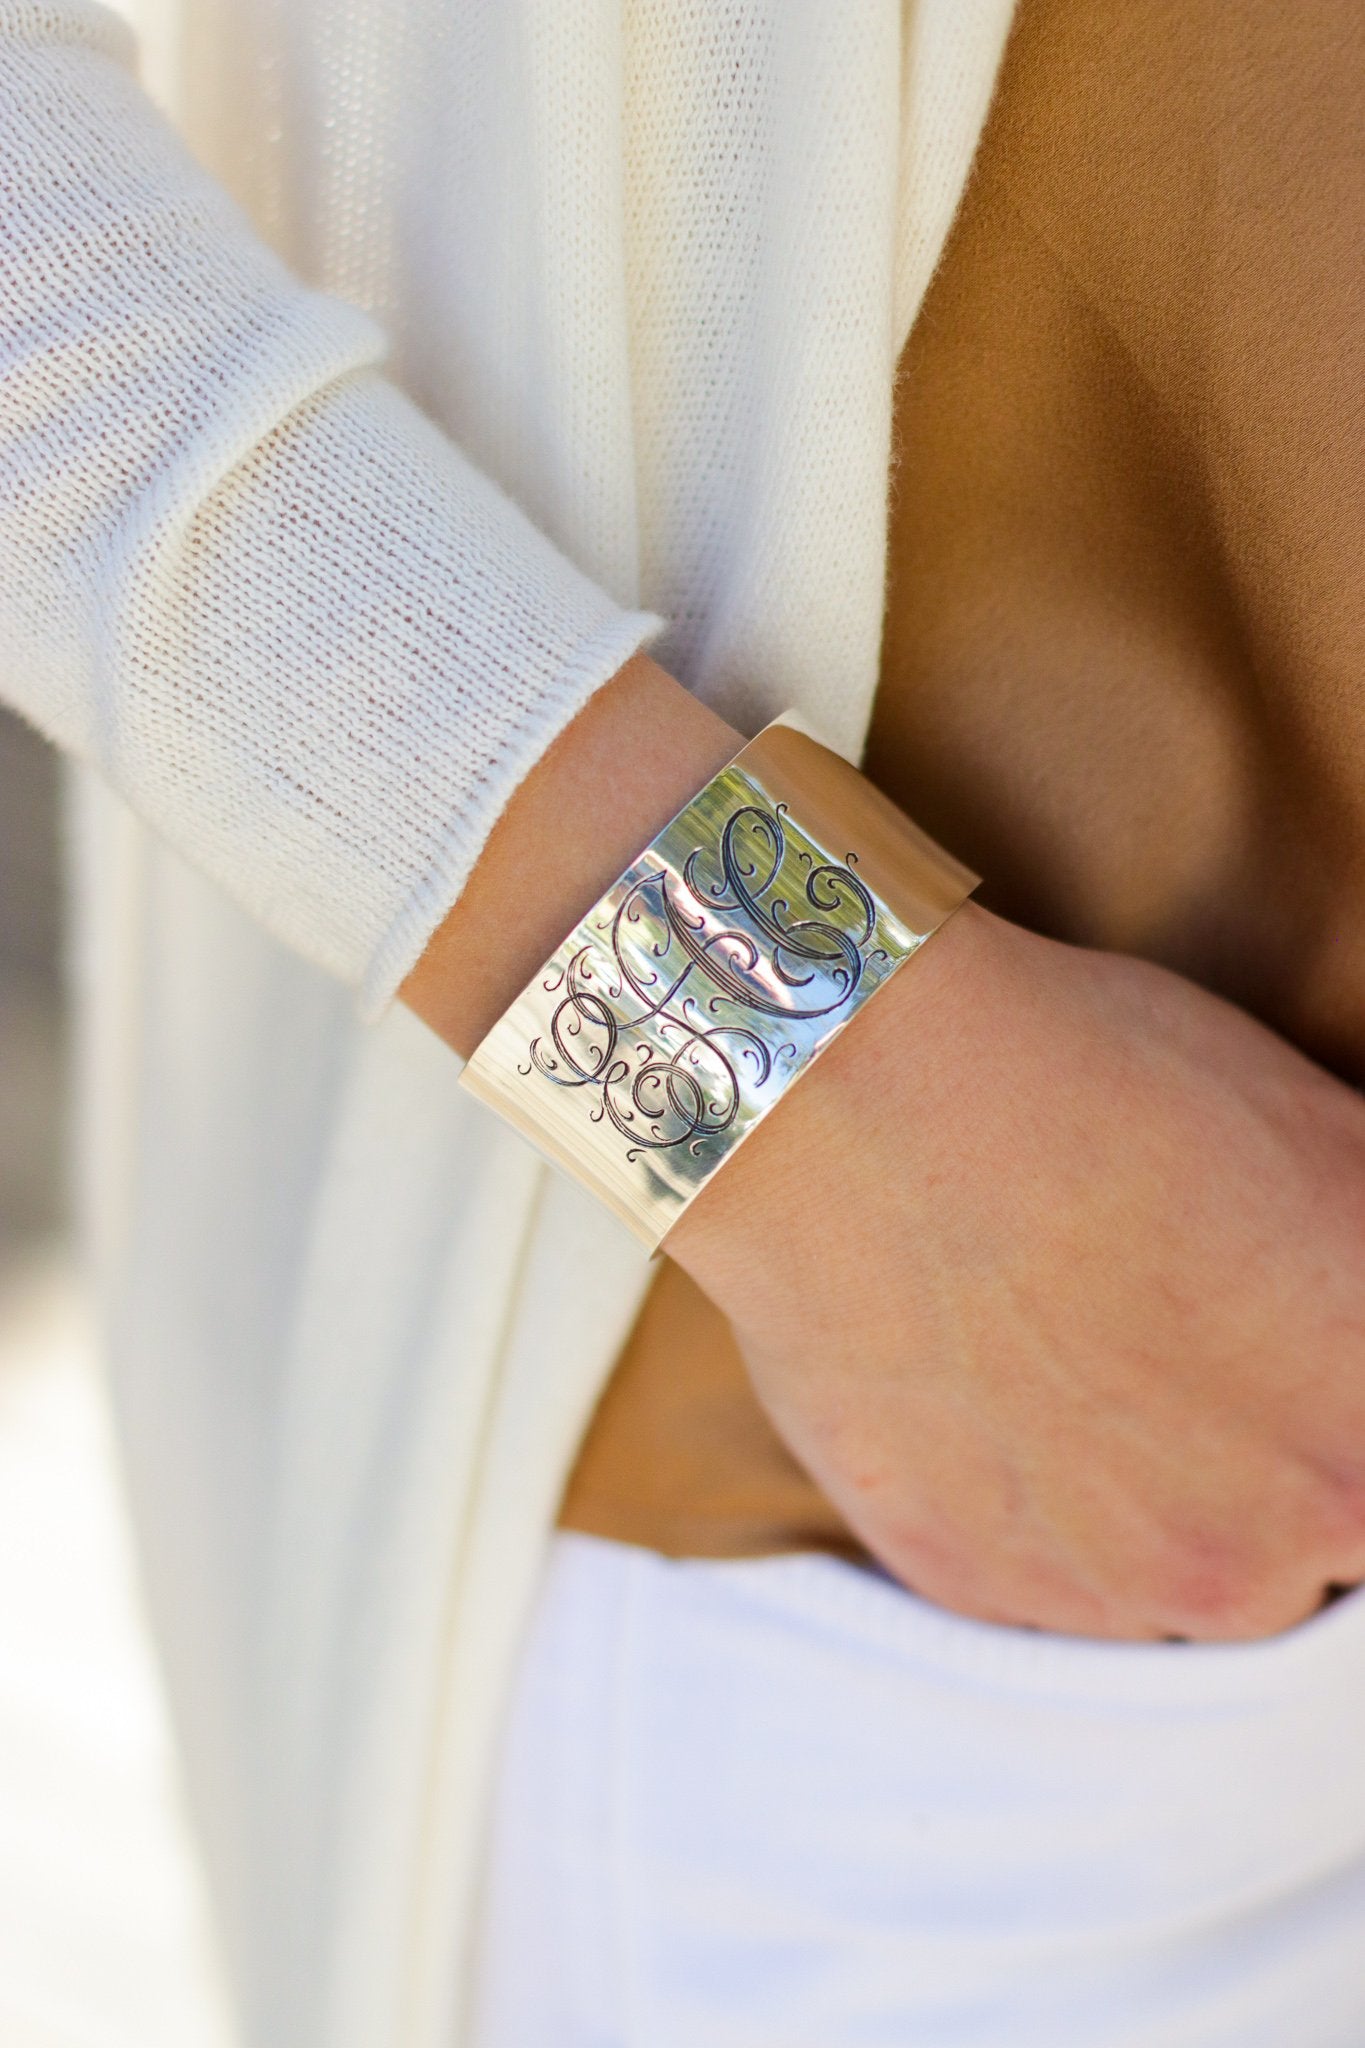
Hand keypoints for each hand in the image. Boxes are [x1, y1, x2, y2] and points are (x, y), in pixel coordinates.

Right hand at [667, 903, 1364, 1641]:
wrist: (851, 1099)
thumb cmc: (1092, 1084)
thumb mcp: (1328, 1139)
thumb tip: (1362, 1290)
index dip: (1337, 1398)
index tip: (1297, 1347)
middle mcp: (1256, 1562)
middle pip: (1308, 1546)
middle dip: (1274, 1453)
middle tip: (1191, 1330)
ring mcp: (1107, 1590)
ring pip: (1179, 1576)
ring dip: (1159, 1495)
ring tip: (1089, 1350)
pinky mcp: (975, 1585)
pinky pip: (1049, 1579)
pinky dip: (1041, 1502)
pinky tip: (1006, 1382)